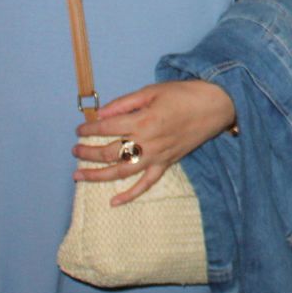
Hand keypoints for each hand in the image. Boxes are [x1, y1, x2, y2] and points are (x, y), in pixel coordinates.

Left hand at [74, 80, 235, 205]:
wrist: (216, 105)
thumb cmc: (184, 94)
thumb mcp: (152, 91)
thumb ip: (124, 103)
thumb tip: (101, 114)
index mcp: (142, 120)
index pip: (106, 128)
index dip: (88, 129)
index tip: (79, 130)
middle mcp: (147, 142)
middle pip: (109, 152)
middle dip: (87, 153)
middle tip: (75, 151)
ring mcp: (157, 156)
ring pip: (122, 171)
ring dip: (98, 176)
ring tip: (79, 175)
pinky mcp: (167, 163)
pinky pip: (147, 183)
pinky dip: (131, 195)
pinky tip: (114, 202)